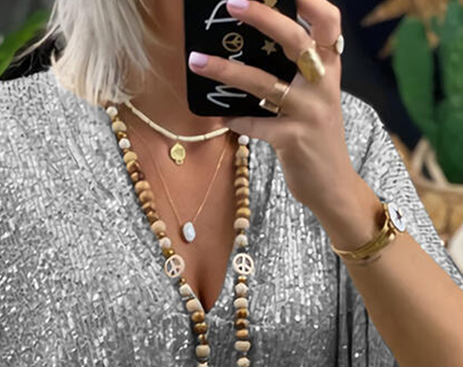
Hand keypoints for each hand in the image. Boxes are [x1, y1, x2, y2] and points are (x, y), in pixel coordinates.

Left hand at [187, 0, 359, 217]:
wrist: (333, 186)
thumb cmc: (317, 136)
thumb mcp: (316, 97)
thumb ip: (296, 72)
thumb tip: (254, 45)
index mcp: (330, 69)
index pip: (328, 24)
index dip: (313, 2)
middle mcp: (324, 86)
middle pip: (296, 42)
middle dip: (263, 19)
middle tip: (232, 3)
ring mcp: (309, 113)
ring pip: (264, 84)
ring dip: (226, 71)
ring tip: (196, 60)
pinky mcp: (293, 141)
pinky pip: (257, 126)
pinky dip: (236, 120)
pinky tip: (219, 117)